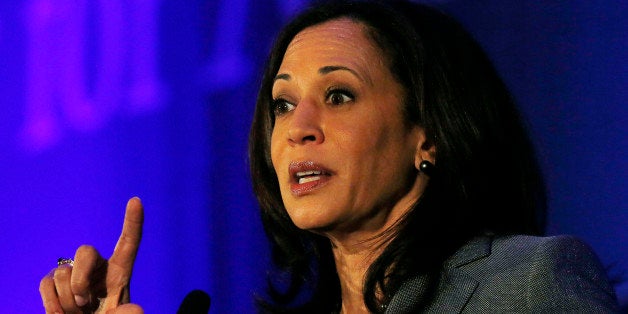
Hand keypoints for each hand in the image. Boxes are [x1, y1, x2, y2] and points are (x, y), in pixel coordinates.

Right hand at [40, 197, 144, 312]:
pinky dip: (53, 303)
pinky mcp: (52, 283)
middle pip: (85, 251)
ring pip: (63, 273)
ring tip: (78, 313)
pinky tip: (62, 313)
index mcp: (119, 273)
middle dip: (79, 279)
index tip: (136, 200)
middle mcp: (97, 268)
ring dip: (68, 300)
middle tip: (84, 304)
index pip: (128, 243)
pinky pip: (47, 283)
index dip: (133, 222)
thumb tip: (136, 310)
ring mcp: (73, 274)